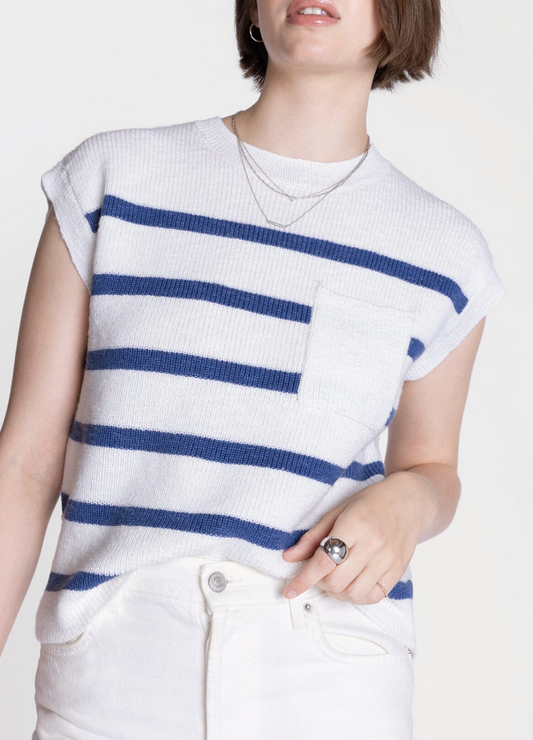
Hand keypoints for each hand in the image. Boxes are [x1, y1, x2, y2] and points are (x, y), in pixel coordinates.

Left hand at [282, 471, 435, 602]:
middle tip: (319, 572)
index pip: (324, 561)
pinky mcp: (398, 570)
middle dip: (320, 582)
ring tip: (335, 578)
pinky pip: (374, 596)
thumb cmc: (371, 501)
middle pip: (336, 581)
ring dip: (338, 592)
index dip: (303, 579)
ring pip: (353, 593)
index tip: (290, 590)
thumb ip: (313, 536)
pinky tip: (352, 582)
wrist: (410, 500)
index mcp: (355, 524)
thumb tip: (289, 558)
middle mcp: (373, 543)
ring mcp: (388, 559)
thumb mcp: (338, 510)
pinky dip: (358, 596)